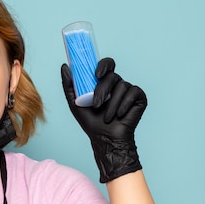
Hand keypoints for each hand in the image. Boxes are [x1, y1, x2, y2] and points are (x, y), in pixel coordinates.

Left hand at [61, 58, 145, 182]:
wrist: (105, 138)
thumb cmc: (91, 122)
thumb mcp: (74, 102)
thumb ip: (69, 85)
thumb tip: (64, 66)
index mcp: (104, 82)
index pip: (107, 65)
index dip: (103, 65)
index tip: (96, 73)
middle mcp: (117, 84)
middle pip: (112, 76)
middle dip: (102, 90)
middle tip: (96, 105)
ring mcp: (129, 90)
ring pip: (122, 86)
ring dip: (112, 104)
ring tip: (107, 117)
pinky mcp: (139, 98)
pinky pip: (133, 92)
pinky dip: (124, 104)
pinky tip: (119, 115)